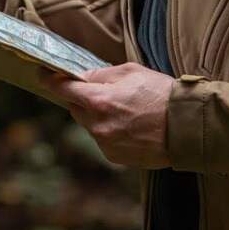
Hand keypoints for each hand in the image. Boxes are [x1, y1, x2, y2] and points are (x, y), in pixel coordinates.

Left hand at [37, 63, 173, 168]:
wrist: (186, 127)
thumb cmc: (162, 94)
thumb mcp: (131, 72)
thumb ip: (101, 74)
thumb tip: (82, 77)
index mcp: (99, 101)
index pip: (62, 89)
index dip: (50, 80)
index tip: (42, 74)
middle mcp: (97, 126)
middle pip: (76, 109)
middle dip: (84, 100)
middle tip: (106, 93)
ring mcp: (106, 144)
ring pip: (90, 126)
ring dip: (99, 117)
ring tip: (127, 111)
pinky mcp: (115, 157)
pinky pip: (104, 140)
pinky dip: (111, 132)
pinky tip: (132, 127)